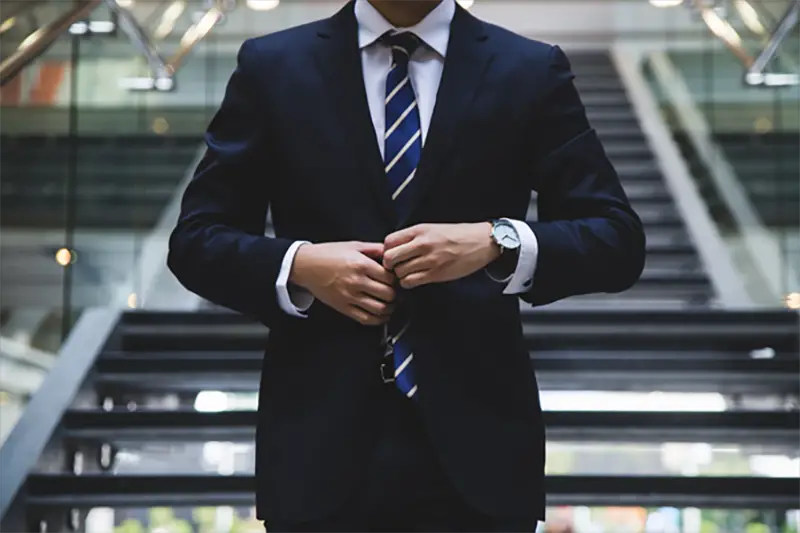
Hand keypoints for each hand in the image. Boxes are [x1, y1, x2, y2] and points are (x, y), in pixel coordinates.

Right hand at [289, 242, 395, 325]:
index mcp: (361, 265)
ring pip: (379, 309)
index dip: (398, 280)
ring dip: (390, 309)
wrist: (305, 265)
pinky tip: (382, 315)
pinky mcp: (343, 307)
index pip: (390, 277)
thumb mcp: (353, 246)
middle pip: (388, 294)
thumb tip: (392, 253)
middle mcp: (356, 282)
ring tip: (392, 304)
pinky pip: (365, 318)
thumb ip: (375, 249)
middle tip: (398, 293)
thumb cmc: (328, 254)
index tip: (398, 279)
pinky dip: (378, 320)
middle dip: (397, 295)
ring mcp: (349, 296)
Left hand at [383, 223, 499, 288]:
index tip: (393, 254)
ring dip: (400, 275)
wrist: (482, 242)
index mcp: (420, 230)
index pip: (388, 241)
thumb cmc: (458, 235)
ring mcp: (429, 259)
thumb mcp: (432, 228)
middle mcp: (422, 244)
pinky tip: (415, 279)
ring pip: (399, 272)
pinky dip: (409, 283)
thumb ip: (413, 237)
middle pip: (389, 258)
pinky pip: (411, 282)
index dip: (386, 250)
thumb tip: (394, 248)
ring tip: (408, 273)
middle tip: (397, 267)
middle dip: (390, 265)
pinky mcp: (436, 273)